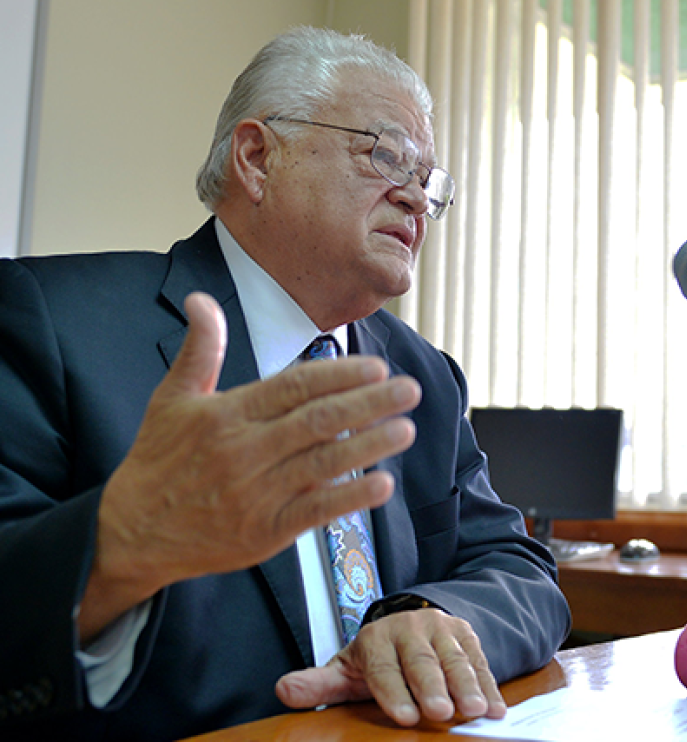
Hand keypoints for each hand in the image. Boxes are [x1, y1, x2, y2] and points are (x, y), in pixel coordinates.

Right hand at [79, 292, 420, 640]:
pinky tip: (382, 483)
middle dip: (369, 404)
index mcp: (228, 415)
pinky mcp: (265, 531)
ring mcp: (256, 493)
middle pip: (318, 421)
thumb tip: (200, 299)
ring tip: (406, 429)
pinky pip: (315, 510)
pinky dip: (351, 497)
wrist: (131, 532)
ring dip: (370, 444)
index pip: (293, 387)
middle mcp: (244, 451)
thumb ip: (200, 349)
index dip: (339, 376)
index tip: (377, 367)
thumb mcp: (172, 398)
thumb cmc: (158, 459)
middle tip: (409, 390)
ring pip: (323, 462)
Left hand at [275, 608, 506, 726]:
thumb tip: (283, 690)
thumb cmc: (375, 659)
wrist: (409, 626)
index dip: (395, 694)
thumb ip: (318, 684)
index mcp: (376, 638)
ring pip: (456, 659)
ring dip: (468, 686)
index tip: (405, 718)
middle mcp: (410, 628)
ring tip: (475, 710)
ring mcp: (442, 628)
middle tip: (439, 713)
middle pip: (423, 663)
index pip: (385, 668)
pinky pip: (480, 660)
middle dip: (433, 688)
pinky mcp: (466, 633)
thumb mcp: (345, 670)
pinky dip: (490, 685)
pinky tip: (496, 709)